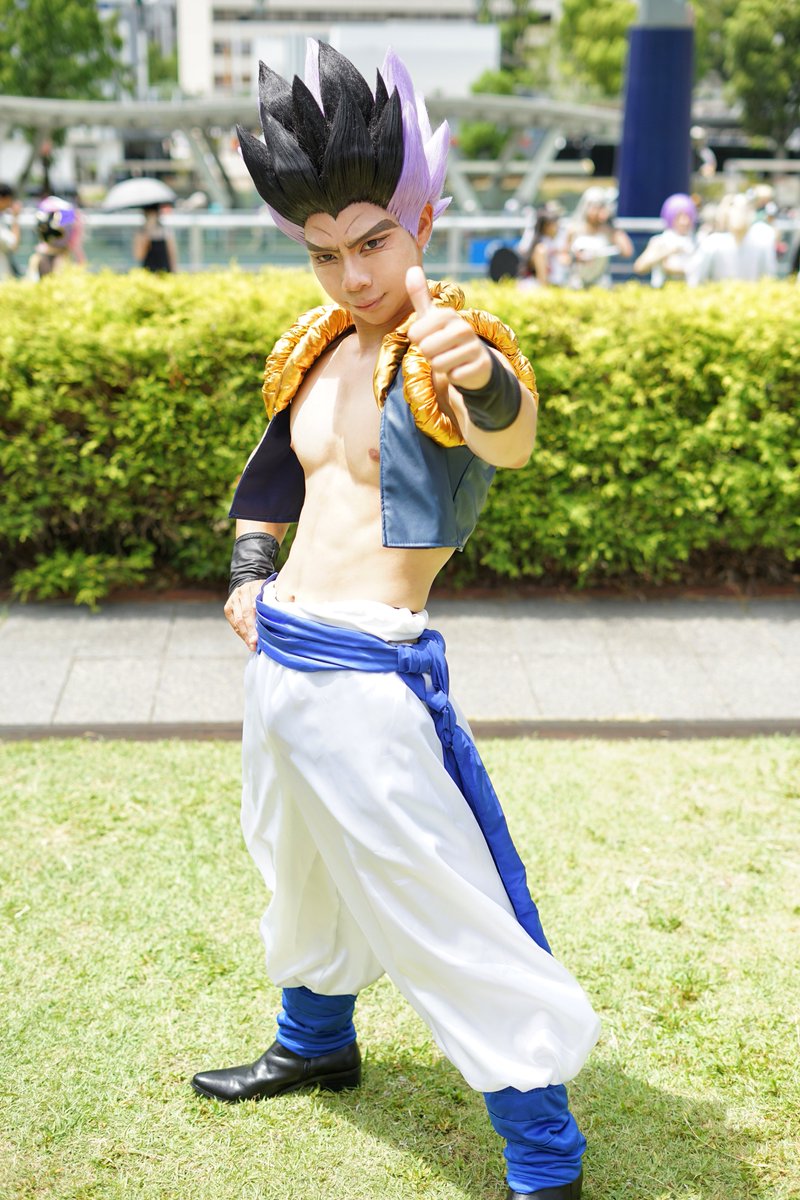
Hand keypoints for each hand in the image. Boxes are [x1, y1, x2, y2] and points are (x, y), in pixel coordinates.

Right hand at [224, 578, 263, 651]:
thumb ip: (269, 604)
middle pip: (246, 614)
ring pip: (238, 620)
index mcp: (254, 587)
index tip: (262, 631)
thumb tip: (274, 624)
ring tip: (251, 645)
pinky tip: (247, 640)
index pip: (255, 606)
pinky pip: (234, 623)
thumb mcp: (268, 593)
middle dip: (251, 630)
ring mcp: (233, 599)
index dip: (258, 619)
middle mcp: (241, 592)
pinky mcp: (227, 607)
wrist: (247, 583)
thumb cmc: (262, 592)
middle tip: (256, 643)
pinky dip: (241, 632)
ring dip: (245, 634)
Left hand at [405, 265, 492, 391]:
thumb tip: (411, 268)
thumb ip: (421, 295)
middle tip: (441, 351)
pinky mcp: (481, 365)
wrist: (475, 361)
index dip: (418, 341)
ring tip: (451, 359)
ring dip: (441, 366)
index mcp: (448, 314)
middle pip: (426, 349)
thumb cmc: (446, 337)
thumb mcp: (432, 317)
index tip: (429, 337)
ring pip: (439, 365)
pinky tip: (462, 369)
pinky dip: (454, 376)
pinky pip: (454, 377)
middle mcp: (463, 327)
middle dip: (430, 355)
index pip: (415, 333)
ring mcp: (474, 346)